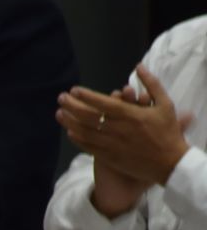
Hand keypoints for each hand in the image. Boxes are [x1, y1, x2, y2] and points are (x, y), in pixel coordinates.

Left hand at [57, 64, 194, 203]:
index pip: (103, 103)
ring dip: (70, 122)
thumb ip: (151, 84)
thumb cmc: (168, 132)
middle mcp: (118, 129)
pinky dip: (78, 139)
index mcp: (131, 114)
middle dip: (72, 106)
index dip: (86, 96)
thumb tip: (139, 66)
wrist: (170, 163)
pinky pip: (89, 147)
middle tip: (61, 98)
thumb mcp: (165, 104)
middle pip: (89, 116)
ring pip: (85, 132)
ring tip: (59, 113)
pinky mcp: (110, 157)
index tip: (74, 91)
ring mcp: (112, 144)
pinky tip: (70, 132)